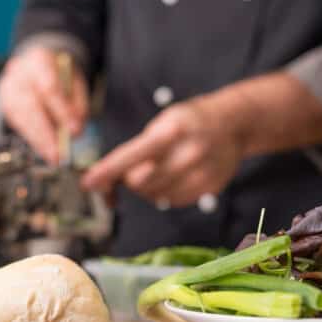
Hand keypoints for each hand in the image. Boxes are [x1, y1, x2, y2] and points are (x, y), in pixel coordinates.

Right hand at [0, 47, 88, 162]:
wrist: (36, 64)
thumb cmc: (60, 74)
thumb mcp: (75, 81)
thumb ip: (77, 103)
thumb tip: (76, 131)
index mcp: (39, 60)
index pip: (49, 87)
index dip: (62, 111)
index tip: (74, 131)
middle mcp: (19, 73)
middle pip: (31, 105)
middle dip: (46, 133)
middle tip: (58, 154)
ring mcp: (8, 88)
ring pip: (22, 118)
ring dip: (38, 140)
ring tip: (52, 157)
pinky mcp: (5, 104)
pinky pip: (18, 124)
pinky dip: (32, 139)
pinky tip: (43, 149)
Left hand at [83, 93, 245, 206]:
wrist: (233, 123)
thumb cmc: (190, 120)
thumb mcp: (163, 122)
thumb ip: (138, 148)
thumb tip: (108, 177)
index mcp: (171, 131)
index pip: (131, 156)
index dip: (106, 171)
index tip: (88, 183)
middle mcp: (188, 153)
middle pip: (140, 182)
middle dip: (129, 179)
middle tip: (134, 168)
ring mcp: (201, 172)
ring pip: (156, 195)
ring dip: (146, 188)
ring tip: (157, 169)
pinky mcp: (210, 187)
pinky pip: (174, 201)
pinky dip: (165, 193)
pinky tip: (173, 176)